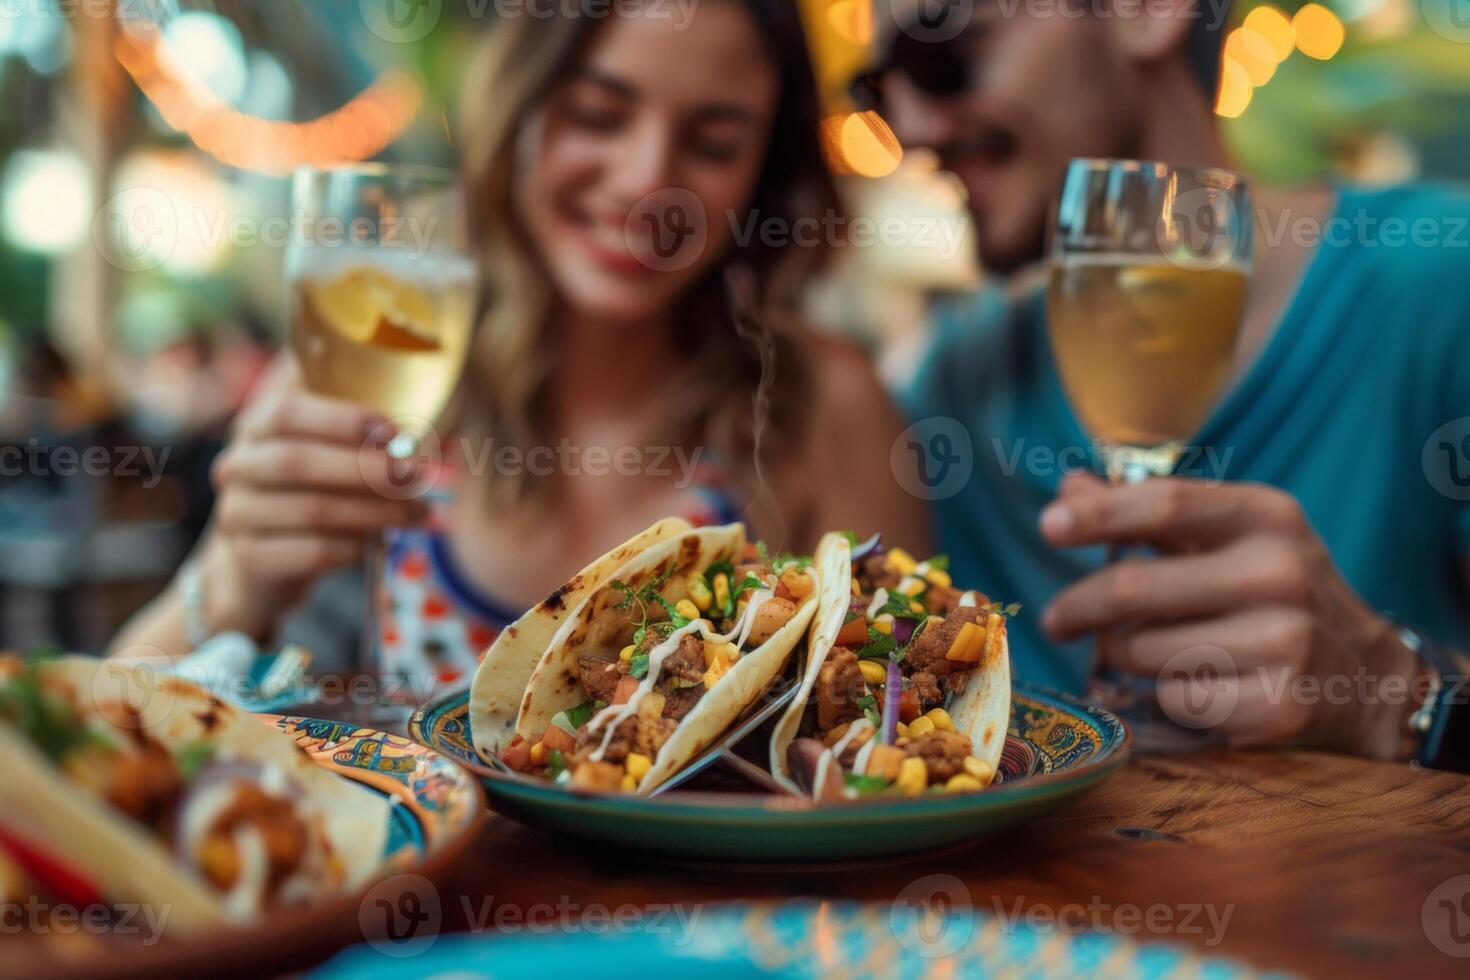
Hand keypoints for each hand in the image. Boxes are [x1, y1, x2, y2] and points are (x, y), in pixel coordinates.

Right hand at [198, 361, 428, 637]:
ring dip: (373, 511)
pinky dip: (351, 546)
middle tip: (415, 476)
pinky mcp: (248, 558)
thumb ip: (360, 437)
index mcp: (255, 427)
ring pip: (310, 509)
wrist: (261, 566)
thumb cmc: (310, 495)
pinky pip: (309, 551)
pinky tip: (374, 543)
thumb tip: (418, 433)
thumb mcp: (328, 456)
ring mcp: (236, 513)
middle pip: (296, 461)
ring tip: (417, 512)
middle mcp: (237, 466)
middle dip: (365, 469)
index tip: (394, 433)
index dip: (342, 420)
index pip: (286, 412)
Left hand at [1038, 471, 1419, 757]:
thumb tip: (1070, 486)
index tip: (1048, 526)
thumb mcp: (1227, 537)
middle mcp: (1280, 572)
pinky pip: (1175, 698)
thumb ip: (1148, 514)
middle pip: (1135, 587)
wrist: (1363, 675)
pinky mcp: (1279, 705)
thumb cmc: (1272, 592)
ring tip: (1140, 652)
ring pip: (1144, 650)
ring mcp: (1286, 641)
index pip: (1166, 503)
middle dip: (1078, 606)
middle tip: (1054, 620)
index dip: (1099, 515)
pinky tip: (1191, 685)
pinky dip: (1164, 694)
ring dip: (1122, 655)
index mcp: (1266, 516)